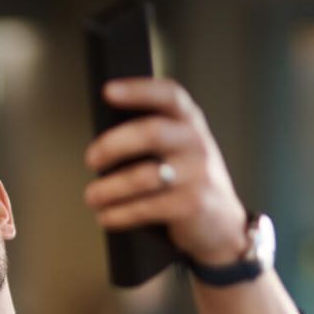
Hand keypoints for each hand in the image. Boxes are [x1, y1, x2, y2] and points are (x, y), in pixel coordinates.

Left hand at [83, 78, 248, 266]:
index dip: (138, 90)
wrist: (222, 224)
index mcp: (189, 123)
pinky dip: (119, 214)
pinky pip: (145, 208)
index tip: (108, 91)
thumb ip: (152, 137)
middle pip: (151, 132)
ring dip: (108, 189)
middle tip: (91, 160)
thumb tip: (101, 144)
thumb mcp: (180, 150)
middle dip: (113, 145)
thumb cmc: (188, 182)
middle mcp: (195, 143)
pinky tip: (107, 217)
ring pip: (143, 176)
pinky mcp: (191, 205)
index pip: (168, 96)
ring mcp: (197, 174)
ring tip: (92, 197)